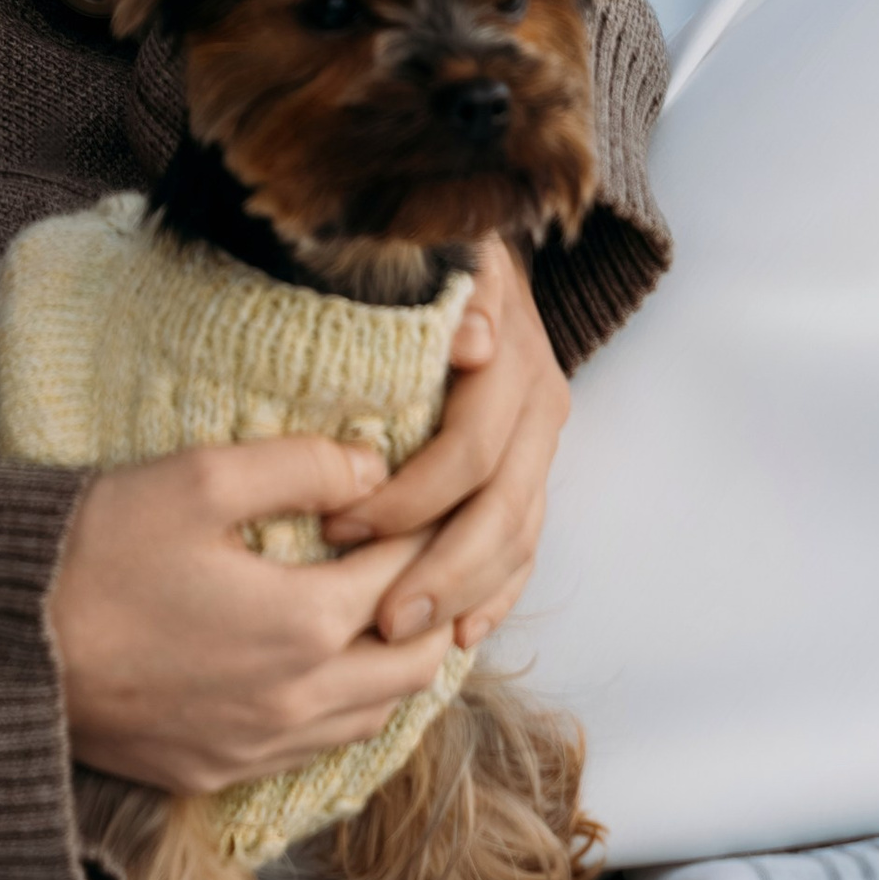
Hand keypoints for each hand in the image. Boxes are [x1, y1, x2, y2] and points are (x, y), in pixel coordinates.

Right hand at [51, 437, 469, 793]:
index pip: (404, 577)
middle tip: (425, 556)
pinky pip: (318, 750)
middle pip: (412, 664)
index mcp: (303, 624)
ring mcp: (258, 748)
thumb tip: (372, 466)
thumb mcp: (198, 479)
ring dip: (393, 663)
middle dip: (432, 607)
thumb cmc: (99, 549)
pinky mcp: (218, 772)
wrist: (7, 650)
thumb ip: (298, 466)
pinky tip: (326, 668)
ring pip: (373, 717)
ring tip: (387, 609)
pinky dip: (346, 707)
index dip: (423, 531)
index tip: (428, 497)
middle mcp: (297, 702)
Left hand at [316, 237, 567, 663]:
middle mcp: (539, 402)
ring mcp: (541, 441)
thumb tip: (472, 340)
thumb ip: (447, 296)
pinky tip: (462, 631)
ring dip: (465, 593)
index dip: (406, 497)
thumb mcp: (428, 258)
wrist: (468, 246)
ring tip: (404, 633)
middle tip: (379, 617)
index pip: (469, 452)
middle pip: (502, 510)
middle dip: (440, 570)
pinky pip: (528, 545)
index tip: (336, 524)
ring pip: (520, 537)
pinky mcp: (535, 469)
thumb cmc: (420, 257)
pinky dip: (497, 592)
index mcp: (513, 358)